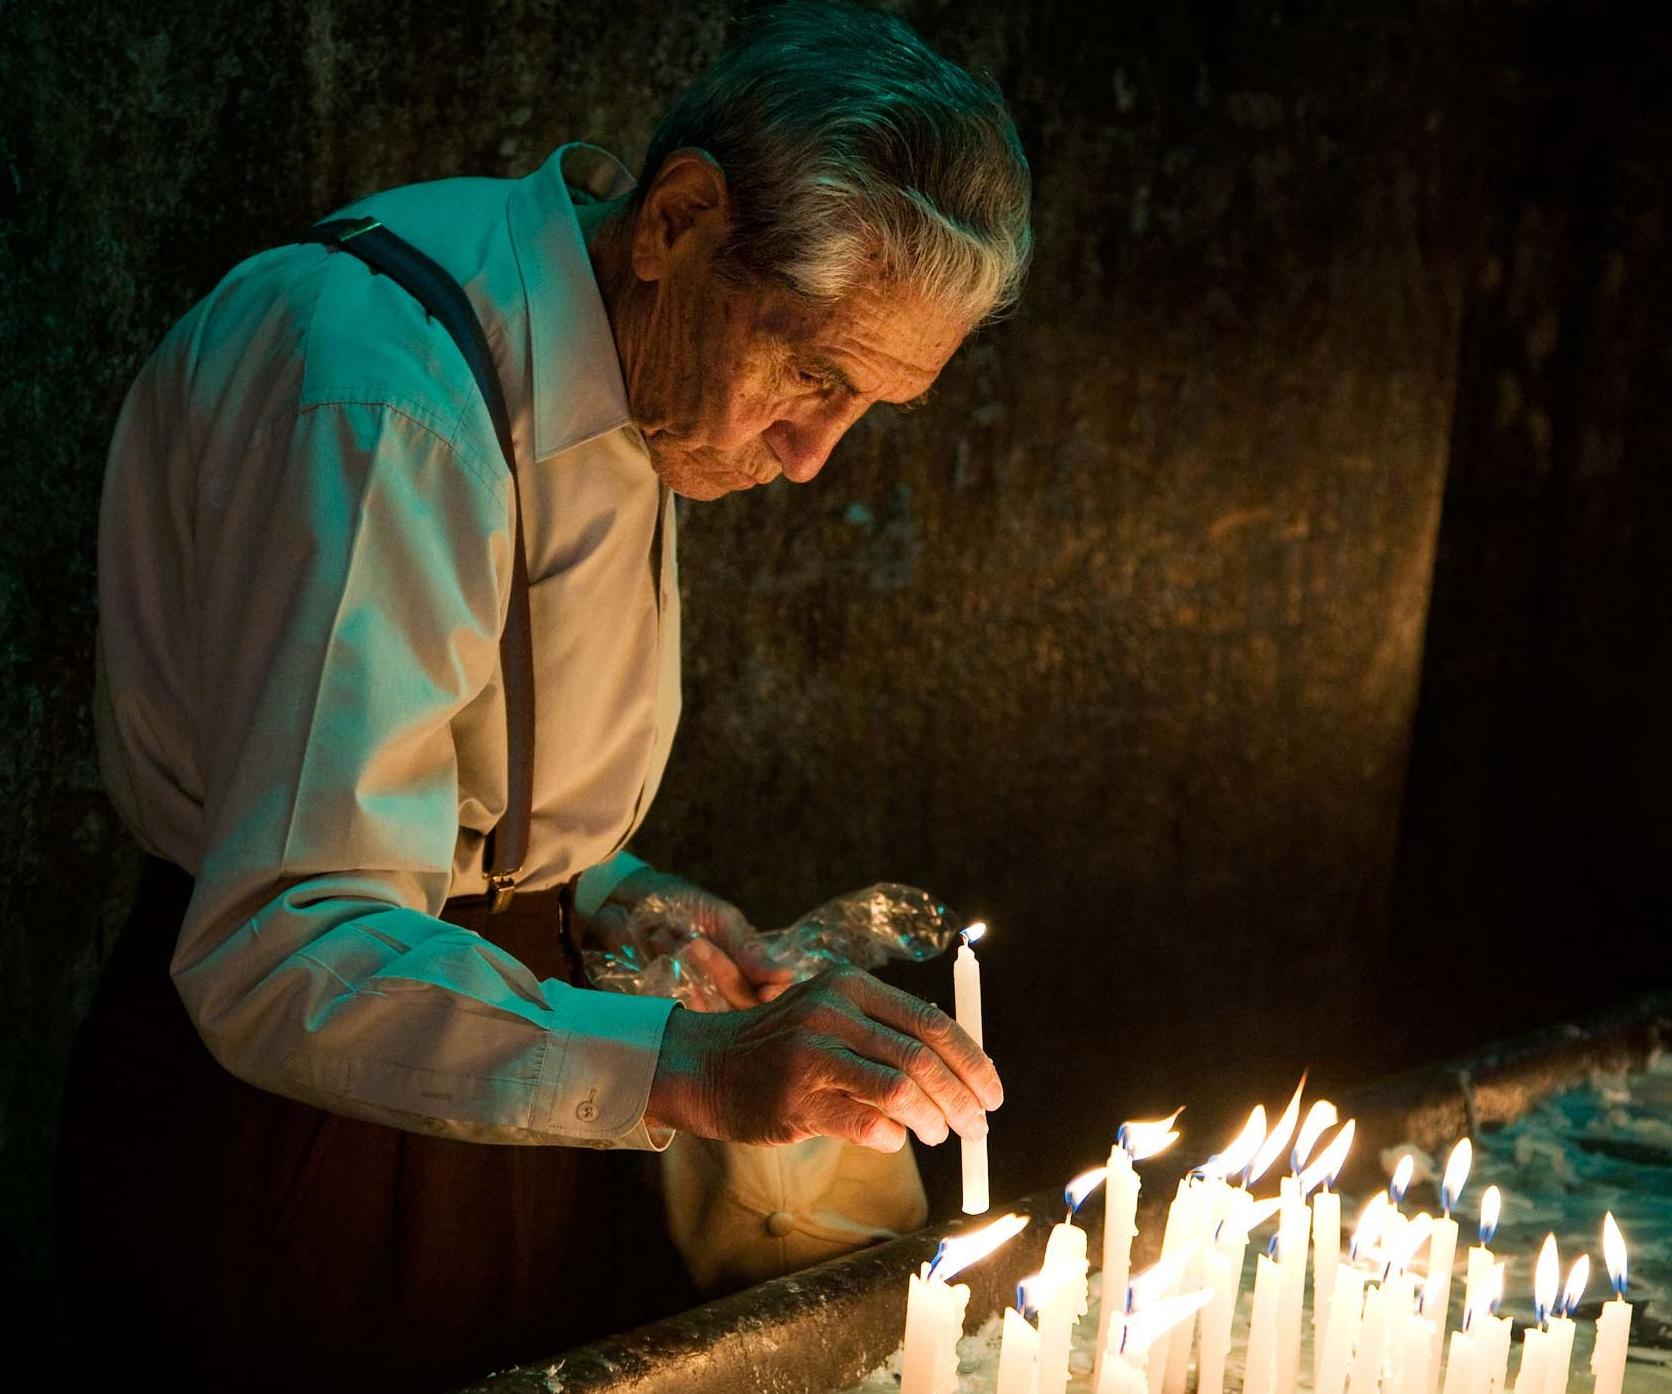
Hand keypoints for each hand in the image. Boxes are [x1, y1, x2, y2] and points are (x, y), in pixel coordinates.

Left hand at [591, 868, 794, 1010]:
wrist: (626, 898)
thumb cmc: (680, 904)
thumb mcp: (720, 918)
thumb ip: (749, 949)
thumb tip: (786, 977)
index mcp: (744, 972)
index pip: (770, 999)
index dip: (774, 1000)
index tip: (768, 992)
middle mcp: (720, 994)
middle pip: (739, 1007)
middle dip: (719, 971)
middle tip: (695, 942)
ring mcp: (689, 1003)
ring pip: (704, 1011)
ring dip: (686, 970)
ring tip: (664, 937)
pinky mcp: (656, 1008)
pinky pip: (668, 1010)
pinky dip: (659, 978)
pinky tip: (650, 951)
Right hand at [645, 965, 1003, 1151]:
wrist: (707, 1065)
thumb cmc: (784, 1047)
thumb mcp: (832, 1016)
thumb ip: (887, 1032)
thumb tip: (963, 1071)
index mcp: (849, 984)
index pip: (930, 1020)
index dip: (972, 1060)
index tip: (993, 1093)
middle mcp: (831, 1011)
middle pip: (921, 1057)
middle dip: (961, 1097)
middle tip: (979, 1128)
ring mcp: (811, 1055)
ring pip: (899, 1090)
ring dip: (933, 1119)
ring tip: (942, 1135)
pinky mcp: (795, 1099)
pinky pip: (865, 1124)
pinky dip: (891, 1136)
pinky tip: (894, 1139)